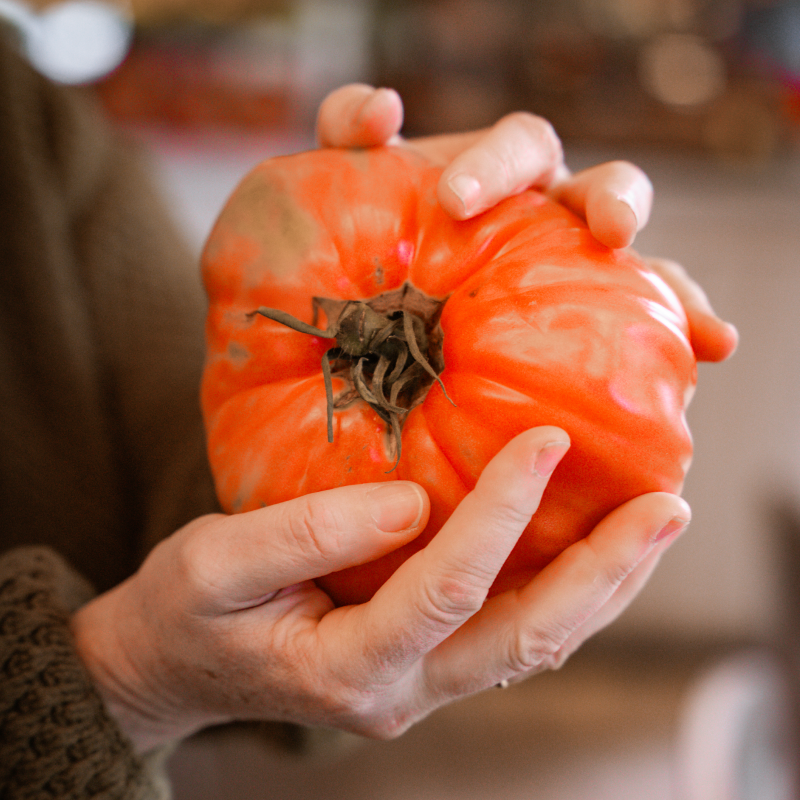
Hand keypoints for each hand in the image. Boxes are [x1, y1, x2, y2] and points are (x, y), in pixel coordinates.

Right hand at [71, 427, 688, 751]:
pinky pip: (511, 632)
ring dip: (600, 586)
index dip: (499, 513)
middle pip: (523, 640)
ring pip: (532, 644)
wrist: (170, 668)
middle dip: (602, 574)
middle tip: (666, 507)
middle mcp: (400, 691)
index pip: (444, 589)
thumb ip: (307, 533)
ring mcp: (420, 686)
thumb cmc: (185, 610)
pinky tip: (594, 545)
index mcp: (344, 666)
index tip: (545, 441)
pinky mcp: (426, 664)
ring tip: (655, 524)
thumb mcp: (215, 564)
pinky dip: (564, 589)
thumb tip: (411, 500)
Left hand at [315, 84, 737, 363]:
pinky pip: (648, 310)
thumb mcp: (347, 192)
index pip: (519, 150)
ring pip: (638, 255)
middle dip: (613, 199)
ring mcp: (572, 264)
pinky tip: (715, 343)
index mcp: (499, 180)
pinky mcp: (591, 313)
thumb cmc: (368, 255)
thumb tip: (385, 109)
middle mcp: (546, 214)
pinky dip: (690, 317)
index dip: (496, 166)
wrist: (375, 329)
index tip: (456, 201)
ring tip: (698, 311)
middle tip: (610, 228)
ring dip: (671, 273)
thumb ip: (350, 138)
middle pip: (598, 187)